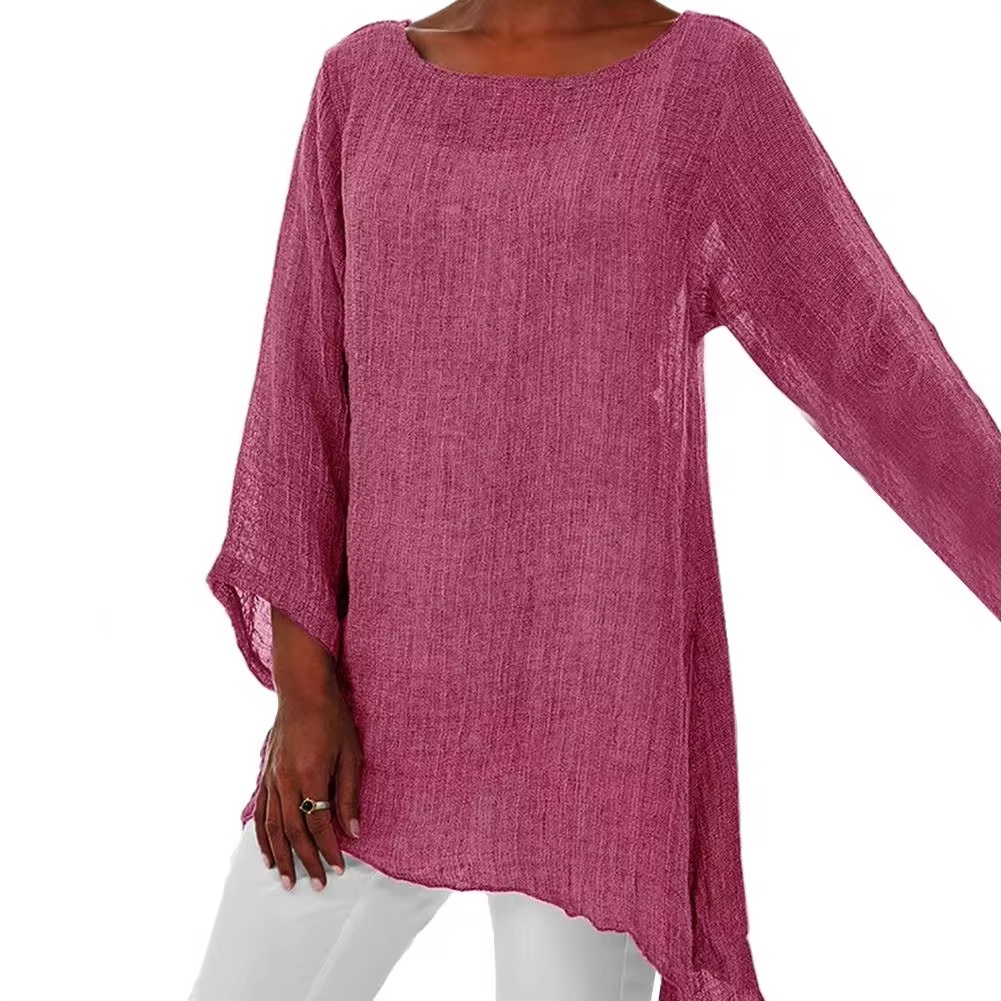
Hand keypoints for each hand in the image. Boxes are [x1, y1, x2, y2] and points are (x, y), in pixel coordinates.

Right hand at [254, 689, 363, 890]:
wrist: (302, 691)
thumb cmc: (332, 719)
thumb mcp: (350, 754)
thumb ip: (349, 794)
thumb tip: (353, 831)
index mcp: (310, 776)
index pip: (318, 824)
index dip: (328, 850)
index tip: (338, 869)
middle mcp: (285, 781)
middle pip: (293, 832)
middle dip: (305, 861)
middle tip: (315, 886)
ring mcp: (271, 779)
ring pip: (272, 828)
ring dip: (280, 857)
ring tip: (288, 881)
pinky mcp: (265, 775)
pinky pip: (260, 813)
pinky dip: (262, 837)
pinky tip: (267, 855)